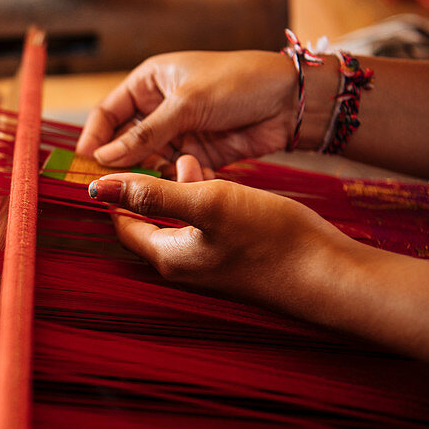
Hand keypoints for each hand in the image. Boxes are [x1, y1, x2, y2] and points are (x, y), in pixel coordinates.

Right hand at [76, 50, 299, 169]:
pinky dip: (168, 181)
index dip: (94, 137)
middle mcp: (159, 109)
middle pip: (123, 141)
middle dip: (117, 162)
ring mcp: (178, 133)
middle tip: (107, 184)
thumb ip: (145, 134)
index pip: (108, 112)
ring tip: (145, 184)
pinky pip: (171, 173)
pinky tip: (169, 186)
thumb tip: (105, 159)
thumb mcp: (186, 104)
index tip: (84, 163)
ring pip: (146, 161)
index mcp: (149, 83)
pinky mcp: (197, 155)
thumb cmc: (239, 81)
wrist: (290, 99)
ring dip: (145, 173)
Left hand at [89, 160, 352, 307]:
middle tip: (168, 154)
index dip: (119, 190)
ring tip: (196, 161)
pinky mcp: (235, 257)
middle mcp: (183, 265)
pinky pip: (207, 223)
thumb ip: (153, 194)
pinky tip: (226, 182)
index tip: (127, 157)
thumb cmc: (271, 238)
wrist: (330, 274)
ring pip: (181, 218)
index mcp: (167, 255)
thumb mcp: (207, 203)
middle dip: (155, 184)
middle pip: (151, 218)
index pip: (122, 223)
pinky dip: (208, 199)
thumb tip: (98, 188)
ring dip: (184, 188)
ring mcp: (210, 264)